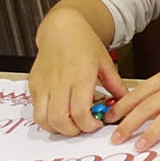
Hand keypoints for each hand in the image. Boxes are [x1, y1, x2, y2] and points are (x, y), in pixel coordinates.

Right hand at [29, 9, 125, 136]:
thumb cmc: (85, 44)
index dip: (88, 125)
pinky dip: (46, 117)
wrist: (62, 29)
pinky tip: (59, 112)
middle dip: (73, 131)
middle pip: (60, 120)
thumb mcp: (105, 62)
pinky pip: (36, 109)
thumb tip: (125, 102)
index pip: (80, 112)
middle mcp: (59, 83)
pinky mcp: (34, 85)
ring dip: (56, 128)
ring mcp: (44, 85)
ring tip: (70, 123)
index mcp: (80, 77)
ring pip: (43, 119)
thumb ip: (115, 84)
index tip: (96, 125)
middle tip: (82, 127)